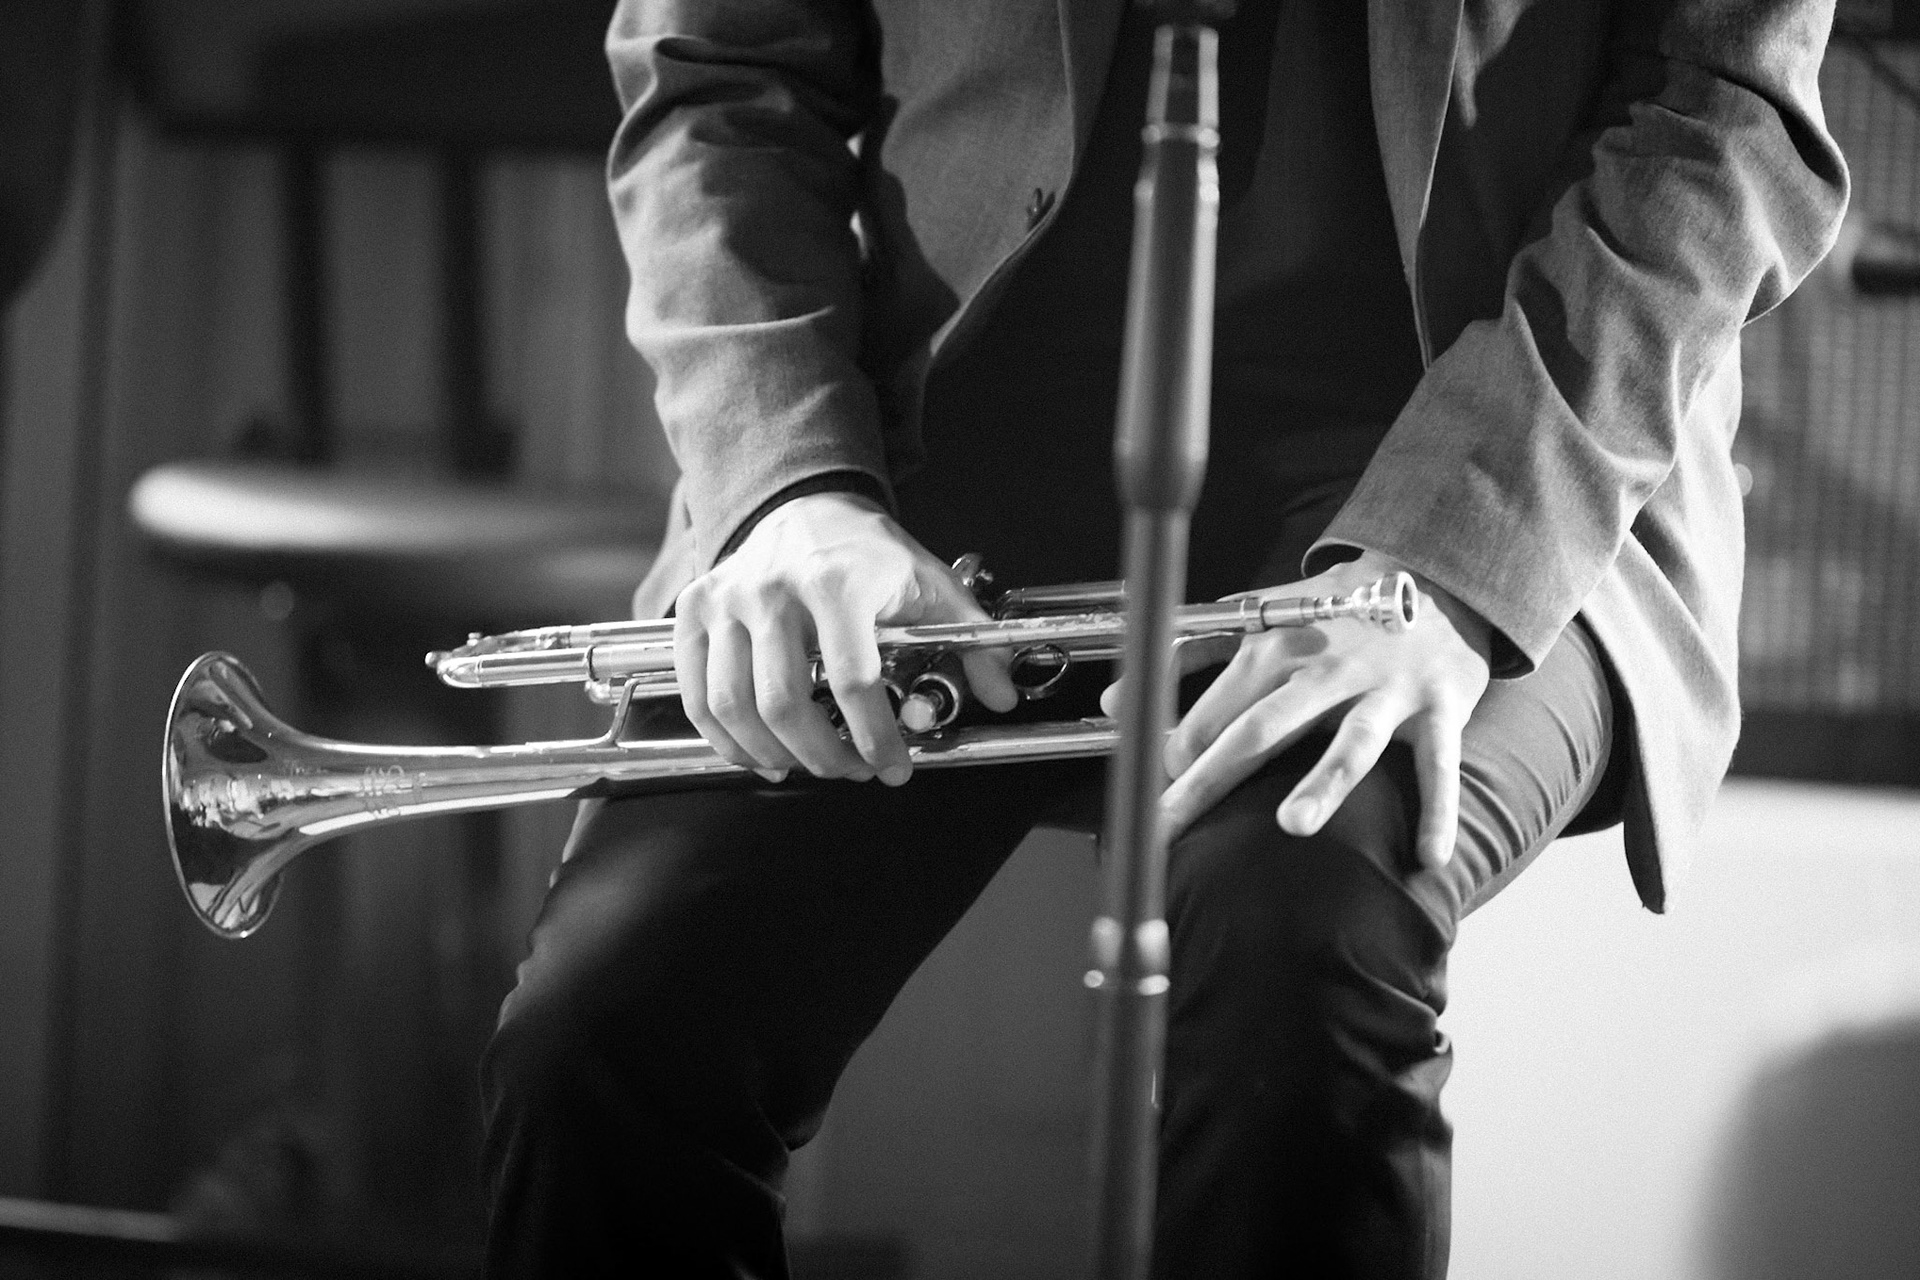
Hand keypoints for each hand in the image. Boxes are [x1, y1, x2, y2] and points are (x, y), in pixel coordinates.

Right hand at [672, 491, 1017, 783]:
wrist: (808, 507)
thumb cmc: (870, 555)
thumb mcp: (933, 587)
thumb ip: (973, 641)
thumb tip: (1002, 696)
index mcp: (837, 580)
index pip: (851, 680)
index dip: (873, 738)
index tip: (893, 767)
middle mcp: (773, 587)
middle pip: (783, 702)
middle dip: (822, 756)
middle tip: (851, 772)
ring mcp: (727, 598)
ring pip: (732, 704)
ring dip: (772, 754)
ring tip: (808, 767)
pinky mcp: (695, 609)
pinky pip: (696, 692)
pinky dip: (723, 738)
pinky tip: (759, 753)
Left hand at [1121, 552, 1492, 867]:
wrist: (1431, 577)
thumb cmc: (1333, 613)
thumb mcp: (1259, 623)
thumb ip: (1185, 660)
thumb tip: (1114, 704)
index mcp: (1274, 651)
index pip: (1212, 715)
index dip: (1177, 758)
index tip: (1157, 796)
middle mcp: (1324, 672)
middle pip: (1259, 732)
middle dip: (1208, 781)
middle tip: (1168, 828)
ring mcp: (1384, 693)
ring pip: (1350, 743)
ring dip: (1323, 783)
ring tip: (1292, 826)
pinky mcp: (1438, 710)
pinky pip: (1439, 766)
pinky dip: (1439, 810)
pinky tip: (1428, 856)